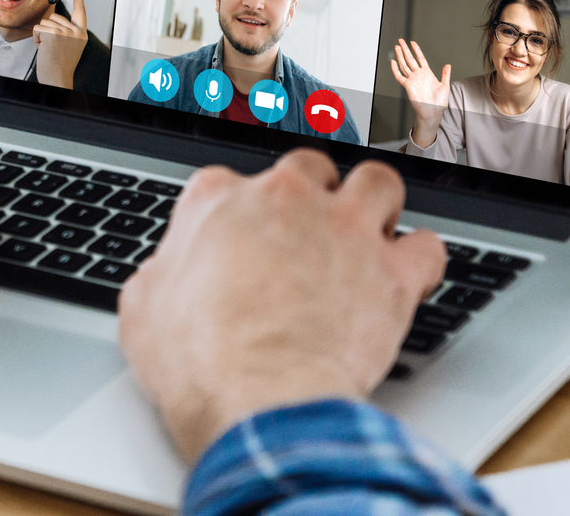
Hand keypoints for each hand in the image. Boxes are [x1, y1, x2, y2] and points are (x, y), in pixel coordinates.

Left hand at [32, 0, 87, 88]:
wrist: (57, 78)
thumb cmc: (61, 64)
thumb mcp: (71, 45)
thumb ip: (68, 32)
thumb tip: (57, 20)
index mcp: (81, 33)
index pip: (80, 10)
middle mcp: (75, 31)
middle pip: (54, 17)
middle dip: (48, 30)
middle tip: (53, 46)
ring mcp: (65, 32)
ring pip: (44, 23)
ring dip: (42, 35)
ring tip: (50, 48)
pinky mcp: (53, 34)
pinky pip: (38, 29)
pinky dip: (37, 39)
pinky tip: (44, 48)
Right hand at [118, 151, 445, 461]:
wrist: (260, 402)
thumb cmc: (198, 365)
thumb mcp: (142, 313)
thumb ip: (159, 274)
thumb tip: (167, 276)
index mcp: (216, 201)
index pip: (231, 182)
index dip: (239, 216)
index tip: (243, 241)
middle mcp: (284, 198)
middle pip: (308, 168)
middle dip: (313, 196)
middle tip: (309, 236)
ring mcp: (343, 229)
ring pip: (378, 183)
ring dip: (376, 207)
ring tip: (370, 236)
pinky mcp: (391, 271)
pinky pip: (428, 246)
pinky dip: (422, 260)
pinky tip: (410, 276)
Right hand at [388, 38, 450, 145]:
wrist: (433, 112)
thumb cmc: (439, 102)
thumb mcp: (445, 86)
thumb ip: (445, 74)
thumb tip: (448, 65)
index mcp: (427, 74)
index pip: (420, 58)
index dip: (416, 50)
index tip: (412, 43)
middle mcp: (418, 75)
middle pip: (410, 59)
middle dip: (405, 49)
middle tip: (401, 41)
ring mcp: (412, 79)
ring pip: (404, 65)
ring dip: (400, 56)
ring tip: (396, 47)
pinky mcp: (407, 85)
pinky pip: (399, 76)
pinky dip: (395, 69)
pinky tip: (393, 62)